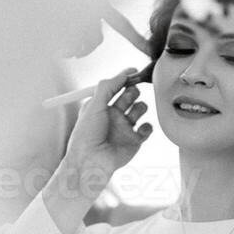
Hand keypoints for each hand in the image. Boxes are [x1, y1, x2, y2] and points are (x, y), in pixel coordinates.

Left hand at [57, 67, 151, 204]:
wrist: (91, 162)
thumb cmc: (86, 135)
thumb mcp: (94, 104)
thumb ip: (108, 86)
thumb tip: (123, 73)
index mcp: (102, 106)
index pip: (116, 87)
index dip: (125, 79)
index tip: (134, 72)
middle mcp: (114, 115)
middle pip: (130, 95)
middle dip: (133, 91)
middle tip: (133, 91)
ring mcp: (125, 127)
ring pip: (140, 109)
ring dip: (140, 107)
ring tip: (134, 112)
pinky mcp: (135, 140)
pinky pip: (147, 128)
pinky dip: (147, 126)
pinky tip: (140, 129)